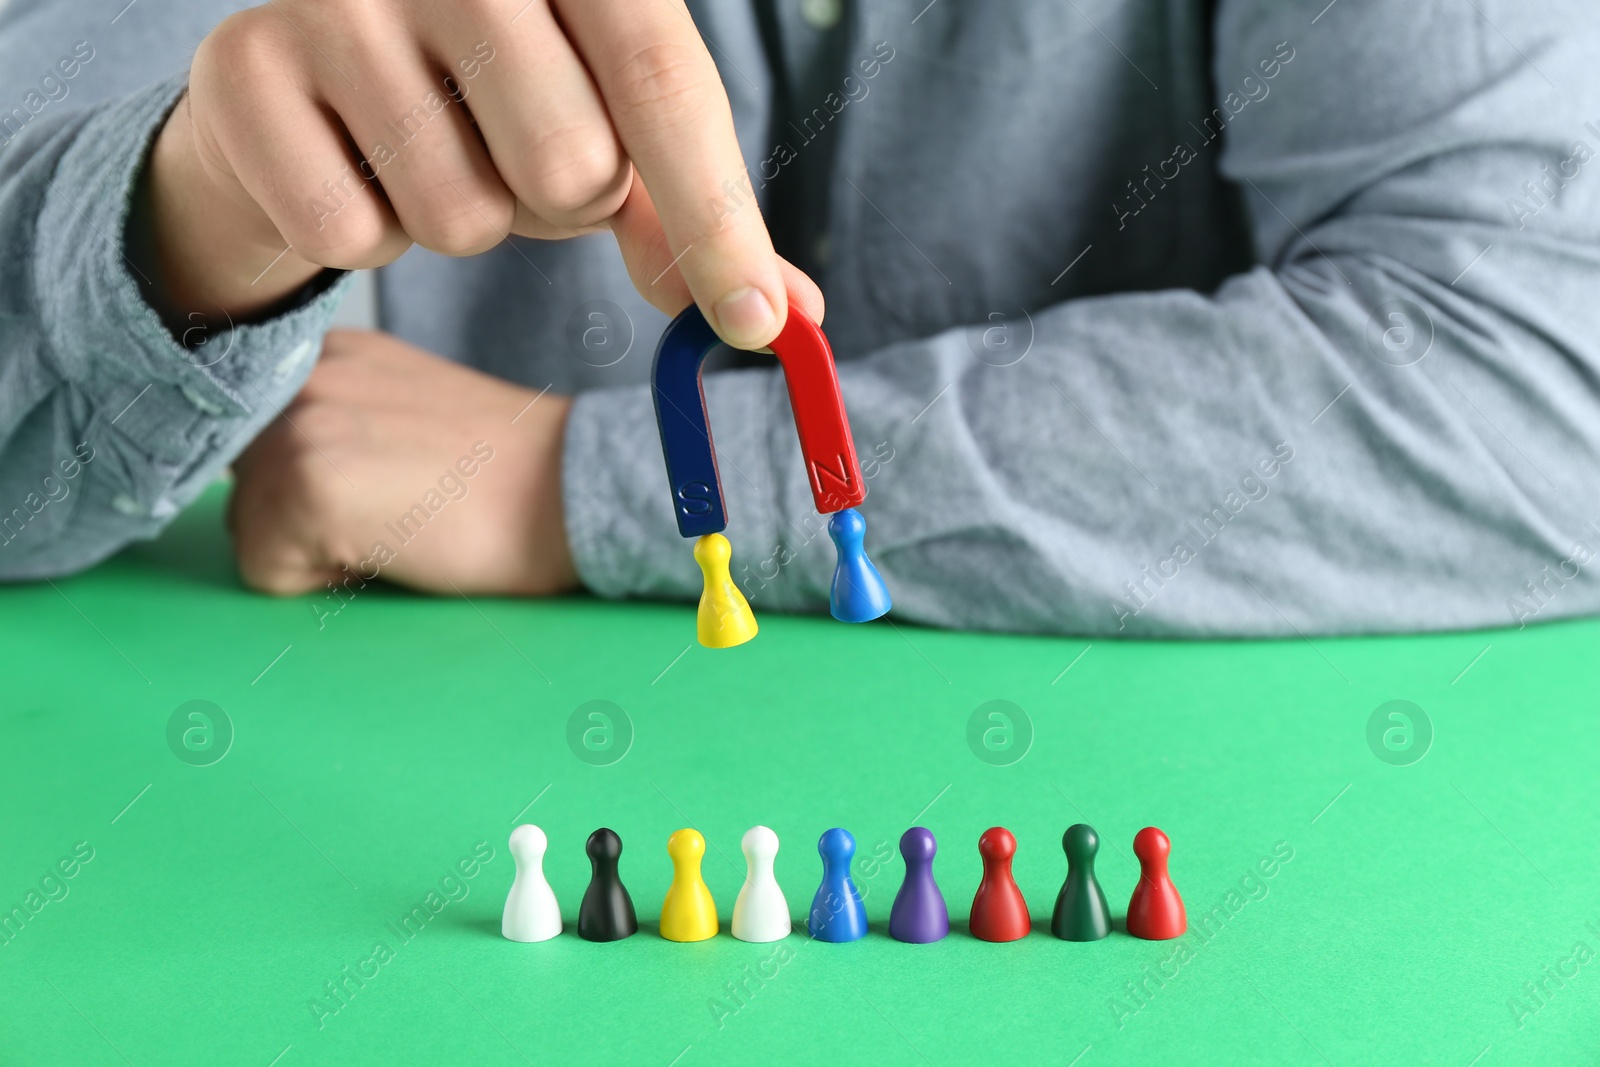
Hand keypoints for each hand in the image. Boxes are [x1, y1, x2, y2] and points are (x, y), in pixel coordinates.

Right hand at [139, 0, 822, 346]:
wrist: (302, 82)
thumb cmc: (480, 100)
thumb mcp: (601, 131)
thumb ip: (687, 214)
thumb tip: (792, 319)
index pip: (664, 82)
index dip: (717, 219)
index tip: (757, 327)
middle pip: (571, 166)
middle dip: (560, 203)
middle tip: (510, 151)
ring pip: (464, 216)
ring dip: (465, 220)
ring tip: (426, 152)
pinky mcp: (244, 65)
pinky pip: (356, 236)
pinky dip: (370, 236)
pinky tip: (352, 167)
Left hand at [228, 329, 577, 596]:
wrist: (573, 488)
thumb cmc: (508, 474)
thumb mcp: (408, 413)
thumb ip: (340, 424)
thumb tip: (275, 481)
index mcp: (329, 355)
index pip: (256, 443)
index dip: (303, 488)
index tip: (376, 495)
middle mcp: (305, 376)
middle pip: (244, 487)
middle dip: (304, 521)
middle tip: (398, 514)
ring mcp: (301, 427)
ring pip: (249, 529)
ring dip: (313, 551)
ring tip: (397, 528)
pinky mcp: (307, 485)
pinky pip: (266, 568)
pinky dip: (322, 581)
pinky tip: (393, 548)